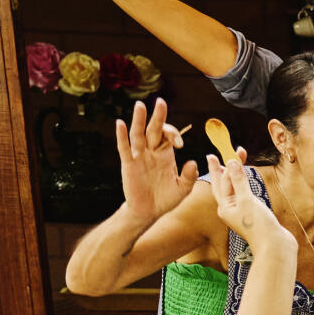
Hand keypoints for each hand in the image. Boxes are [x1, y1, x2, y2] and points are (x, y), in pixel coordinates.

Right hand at [114, 99, 196, 226]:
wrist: (148, 212)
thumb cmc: (166, 199)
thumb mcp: (182, 189)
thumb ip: (189, 177)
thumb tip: (193, 162)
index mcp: (165, 154)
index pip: (168, 136)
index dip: (174, 135)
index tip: (180, 144)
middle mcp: (151, 151)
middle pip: (154, 129)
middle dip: (158, 116)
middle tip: (161, 102)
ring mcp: (139, 156)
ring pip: (138, 134)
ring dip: (139, 120)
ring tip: (140, 106)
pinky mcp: (128, 164)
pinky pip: (124, 148)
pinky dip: (122, 136)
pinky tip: (120, 123)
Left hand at [204, 150, 283, 256]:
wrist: (274, 246)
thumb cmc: (259, 225)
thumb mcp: (247, 200)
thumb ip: (239, 180)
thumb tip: (231, 162)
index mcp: (224, 207)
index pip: (221, 181)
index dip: (220, 166)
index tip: (213, 153)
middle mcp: (230, 209)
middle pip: (224, 185)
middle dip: (224, 169)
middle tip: (219, 154)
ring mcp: (241, 212)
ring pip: (235, 189)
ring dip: (234, 175)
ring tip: (233, 163)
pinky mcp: (252, 214)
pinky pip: (244, 194)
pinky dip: (244, 185)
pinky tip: (245, 180)